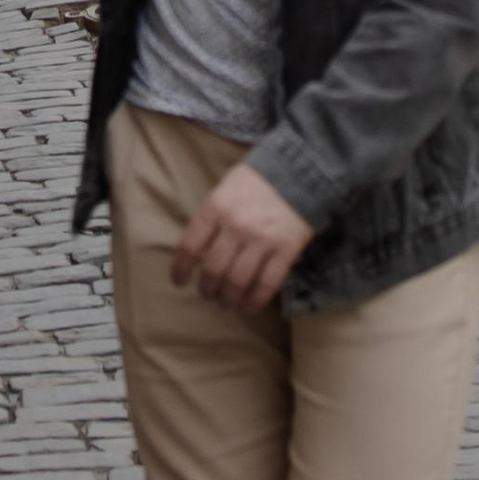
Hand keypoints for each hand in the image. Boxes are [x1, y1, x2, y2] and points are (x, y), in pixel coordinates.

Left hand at [169, 162, 314, 311]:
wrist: (300, 172)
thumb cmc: (256, 180)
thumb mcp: (225, 189)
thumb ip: (211, 216)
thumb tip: (197, 249)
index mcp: (216, 207)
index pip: (189, 245)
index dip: (180, 269)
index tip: (178, 281)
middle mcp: (235, 226)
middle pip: (213, 270)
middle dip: (207, 289)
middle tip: (207, 295)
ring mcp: (261, 240)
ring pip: (237, 282)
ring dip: (228, 299)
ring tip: (226, 303)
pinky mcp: (285, 251)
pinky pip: (266, 284)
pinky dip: (255, 301)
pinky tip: (249, 307)